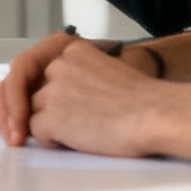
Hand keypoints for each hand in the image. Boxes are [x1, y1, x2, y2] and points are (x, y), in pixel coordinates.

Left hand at [14, 38, 163, 156]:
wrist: (156, 114)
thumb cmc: (143, 100)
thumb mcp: (108, 70)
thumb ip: (83, 75)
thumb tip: (69, 95)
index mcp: (74, 50)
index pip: (49, 73)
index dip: (62, 93)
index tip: (80, 103)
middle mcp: (58, 66)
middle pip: (39, 92)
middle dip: (52, 108)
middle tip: (81, 120)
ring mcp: (53, 92)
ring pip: (34, 112)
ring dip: (53, 124)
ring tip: (84, 131)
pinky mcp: (52, 118)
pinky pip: (36, 132)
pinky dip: (52, 140)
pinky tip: (77, 140)